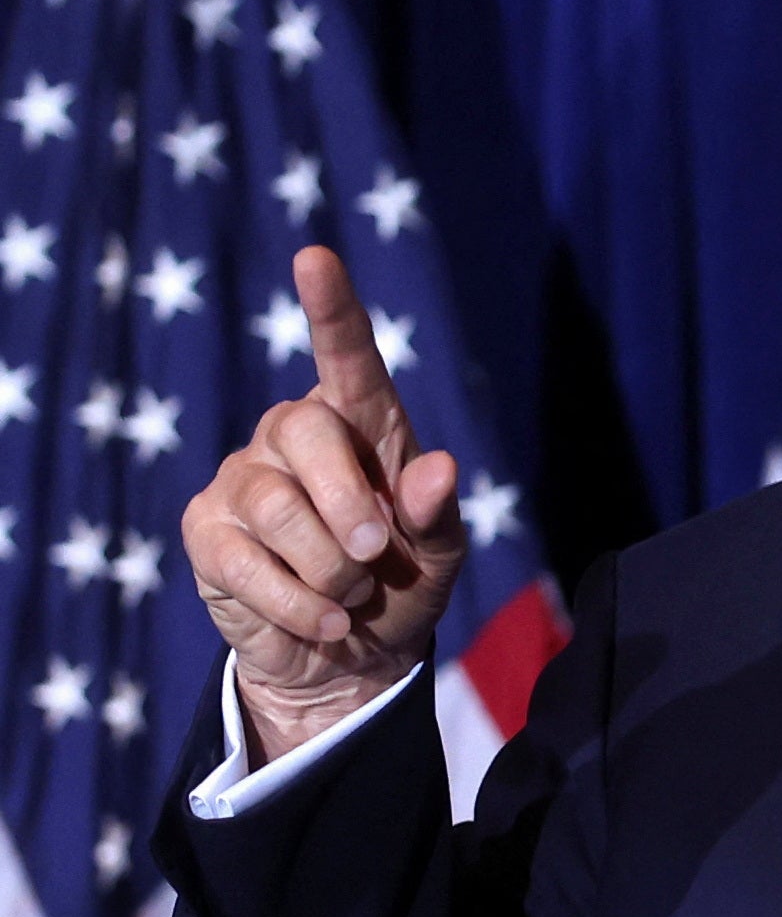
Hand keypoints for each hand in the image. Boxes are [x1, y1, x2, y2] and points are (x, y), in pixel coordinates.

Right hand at [182, 246, 466, 761]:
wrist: (350, 657)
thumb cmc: (401, 585)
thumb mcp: (438, 556)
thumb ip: (438, 514)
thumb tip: (440, 468)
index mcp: (362, 423)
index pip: (345, 355)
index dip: (331, 307)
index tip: (314, 258)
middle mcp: (294, 435)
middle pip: (308, 433)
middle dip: (349, 505)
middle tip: (373, 555)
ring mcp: (243, 480)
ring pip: (280, 509)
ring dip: (330, 569)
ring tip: (351, 595)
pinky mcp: (207, 532)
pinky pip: (246, 563)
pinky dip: (299, 604)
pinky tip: (325, 619)